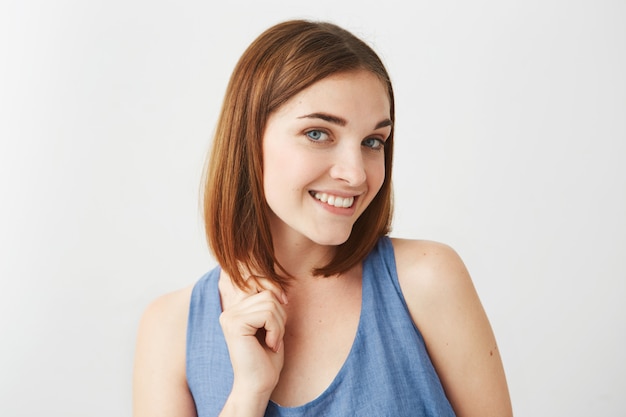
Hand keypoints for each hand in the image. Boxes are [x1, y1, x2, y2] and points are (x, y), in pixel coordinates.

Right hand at [219, 276, 287, 401]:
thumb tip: (279, 287)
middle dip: (280, 315)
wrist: (258, 384)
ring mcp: (230, 317)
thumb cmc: (266, 358)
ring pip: (269, 303)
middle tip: (276, 337)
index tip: (285, 302)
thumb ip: (270, 305)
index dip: (274, 288)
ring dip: (279, 325)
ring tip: (273, 342)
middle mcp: (229, 311)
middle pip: (267, 293)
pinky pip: (267, 314)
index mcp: (236, 310)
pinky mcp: (235, 324)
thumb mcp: (271, 325)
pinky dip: (276, 330)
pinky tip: (270, 345)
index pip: (255, 281)